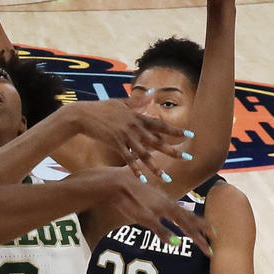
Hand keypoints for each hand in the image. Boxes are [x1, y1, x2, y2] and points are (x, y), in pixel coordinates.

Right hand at [65, 94, 188, 178]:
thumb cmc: (100, 108)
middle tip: (188, 158)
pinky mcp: (115, 143)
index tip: (190, 135)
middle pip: (157, 142)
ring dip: (156, 167)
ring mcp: (125, 136)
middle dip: (173, 151)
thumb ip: (137, 101)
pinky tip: (142, 179)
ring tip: (166, 178)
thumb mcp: (120, 102)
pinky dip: (135, 170)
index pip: (161, 125)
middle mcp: (134, 126)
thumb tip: (152, 93)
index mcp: (137, 117)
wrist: (82, 115)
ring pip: (144, 154)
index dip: (176, 131)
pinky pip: (128, 159)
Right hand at [81, 167, 212, 249]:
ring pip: (181, 223)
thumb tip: (166, 225)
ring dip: (193, 236)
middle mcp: (167, 205)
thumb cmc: (132, 194)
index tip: (214, 234)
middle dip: (202, 234)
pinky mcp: (146, 214)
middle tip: (213, 248)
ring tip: (205, 245)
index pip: (189, 217)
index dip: (202, 225)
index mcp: (168, 204)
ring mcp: (159, 209)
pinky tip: (176, 242)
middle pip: (189, 221)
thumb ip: (158, 216)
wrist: (118, 184)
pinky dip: (168, 235)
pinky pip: (160, 227)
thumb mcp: (148, 207)